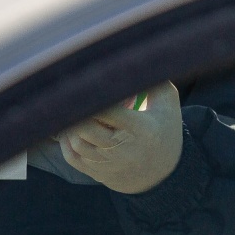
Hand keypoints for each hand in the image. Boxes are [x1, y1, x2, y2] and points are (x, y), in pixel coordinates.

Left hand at [55, 81, 183, 194]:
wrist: (163, 175)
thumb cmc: (164, 130)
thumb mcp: (168, 104)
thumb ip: (153, 81)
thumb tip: (129, 59)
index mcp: (141, 130)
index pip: (108, 111)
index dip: (94, 96)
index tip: (88, 81)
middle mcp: (123, 150)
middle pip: (86, 128)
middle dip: (79, 109)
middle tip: (79, 95)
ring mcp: (108, 164)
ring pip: (76, 142)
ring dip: (71, 123)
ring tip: (77, 109)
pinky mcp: (97, 173)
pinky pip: (71, 157)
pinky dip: (66, 140)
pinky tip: (71, 127)